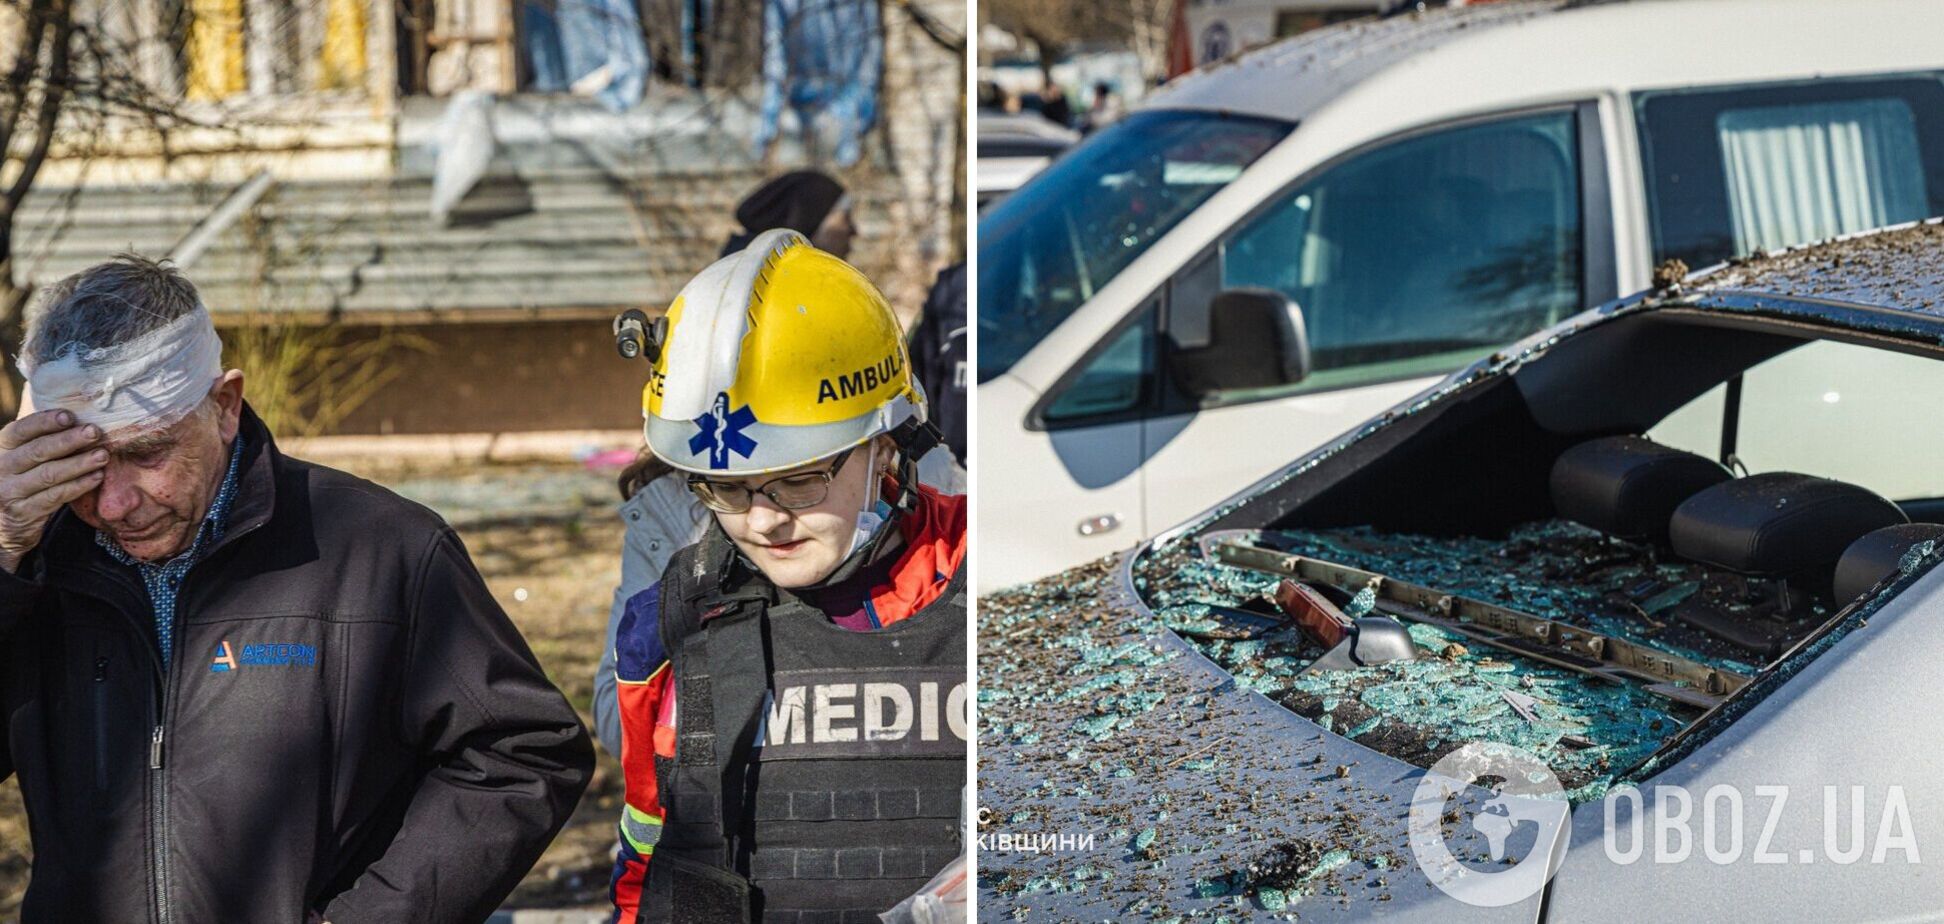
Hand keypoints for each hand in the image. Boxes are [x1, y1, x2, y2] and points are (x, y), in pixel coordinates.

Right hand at [0, 410, 105, 573]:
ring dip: (79, 464)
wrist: (5, 522)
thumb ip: (40, 436)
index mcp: (1, 447)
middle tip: (94, 432)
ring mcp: (10, 491)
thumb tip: (75, 409)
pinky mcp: (24, 511)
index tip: (69, 416)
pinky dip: (78, 485)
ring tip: (102, 455)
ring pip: (48, 474)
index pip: (20, 430)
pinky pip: (55, 496)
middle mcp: (1, 467)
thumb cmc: (23, 478)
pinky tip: (97, 477)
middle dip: (68, 441)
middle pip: (37, 451)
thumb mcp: (23, 455)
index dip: (44, 422)